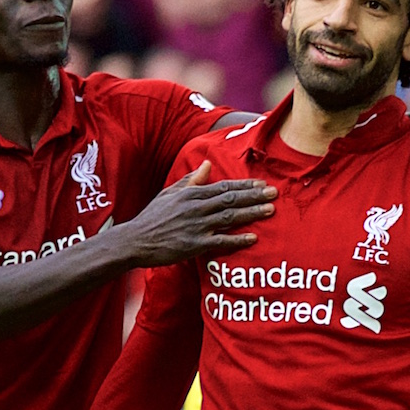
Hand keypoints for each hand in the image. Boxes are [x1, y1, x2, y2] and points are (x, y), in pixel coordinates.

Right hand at [120, 161, 275, 265]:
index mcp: (192, 194)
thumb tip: (207, 164)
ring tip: (270, 210)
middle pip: (231, 199)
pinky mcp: (194, 245)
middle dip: (254, 196)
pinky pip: (220, 241)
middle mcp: (196, 208)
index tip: (262, 183)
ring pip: (229, 217)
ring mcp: (196, 226)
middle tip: (275, 193)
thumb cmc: (153, 217)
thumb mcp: (170, 193)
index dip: (245, 185)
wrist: (135, 240)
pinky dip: (237, 239)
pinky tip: (252, 238)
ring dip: (251, 213)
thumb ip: (191, 180)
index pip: (224, 187)